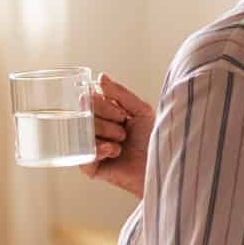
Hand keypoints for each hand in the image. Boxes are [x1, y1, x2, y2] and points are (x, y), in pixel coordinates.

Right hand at [81, 74, 154, 199]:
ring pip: (82, 133)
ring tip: (121, 144)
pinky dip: (98, 150)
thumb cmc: (153, 140)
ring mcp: (91, 148)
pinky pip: (82, 155)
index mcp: (105, 116)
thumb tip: (100, 77)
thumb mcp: (140, 111)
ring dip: (105, 135)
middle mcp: (95, 130)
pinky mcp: (91, 168)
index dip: (102, 105)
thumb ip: (120, 94)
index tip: (122, 114)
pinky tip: (112, 152)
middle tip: (123, 132)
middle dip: (106, 122)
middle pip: (84, 116)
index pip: (89, 101)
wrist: (161, 165)